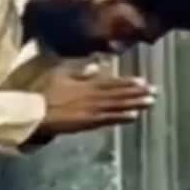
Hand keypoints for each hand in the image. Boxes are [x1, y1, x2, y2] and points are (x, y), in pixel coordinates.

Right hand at [35, 72, 154, 134]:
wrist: (34, 112)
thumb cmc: (43, 91)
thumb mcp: (59, 72)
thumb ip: (78, 69)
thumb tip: (95, 65)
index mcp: (86, 83)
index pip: (111, 82)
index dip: (128, 82)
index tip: (143, 81)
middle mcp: (93, 96)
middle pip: (119, 94)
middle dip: (137, 93)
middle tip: (155, 92)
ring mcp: (91, 111)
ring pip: (117, 106)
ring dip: (135, 104)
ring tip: (150, 103)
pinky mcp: (87, 123)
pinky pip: (108, 120)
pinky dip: (121, 117)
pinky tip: (134, 116)